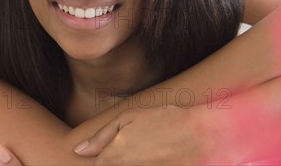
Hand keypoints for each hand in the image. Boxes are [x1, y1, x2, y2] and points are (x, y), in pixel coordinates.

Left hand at [73, 106, 220, 164]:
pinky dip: (150, 163)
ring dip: (135, 162)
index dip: (106, 156)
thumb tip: (78, 151)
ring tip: (150, 150)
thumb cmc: (162, 120)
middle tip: (138, 148)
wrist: (202, 134)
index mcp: (113, 157)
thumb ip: (100, 137)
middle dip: (121, 159)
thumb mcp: (127, 119)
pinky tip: (158, 156)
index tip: (120, 149)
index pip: (98, 165)